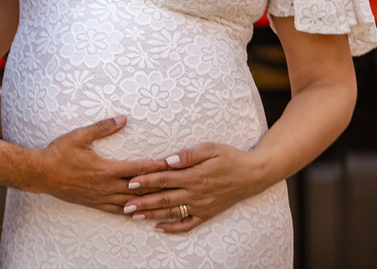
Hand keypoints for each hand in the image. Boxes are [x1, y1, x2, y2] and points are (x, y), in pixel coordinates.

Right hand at [33, 116, 169, 213]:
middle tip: (175, 184)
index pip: (138, 168)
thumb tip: (122, 119)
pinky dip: (131, 212)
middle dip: (159, 186)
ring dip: (148, 202)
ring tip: (164, 203)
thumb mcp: (80, 135)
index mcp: (106, 169)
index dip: (156, 167)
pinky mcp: (95, 204)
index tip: (172, 165)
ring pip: (131, 203)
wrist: (42, 173)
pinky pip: (118, 212)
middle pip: (139, 188)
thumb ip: (102, 127)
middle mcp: (107, 186)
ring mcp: (101, 197)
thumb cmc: (60, 153)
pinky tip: (140, 213)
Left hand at [122, 142, 266, 231]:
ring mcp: (201, 206)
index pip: (164, 179)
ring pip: (172, 212)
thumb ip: (188, 155)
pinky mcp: (207, 214)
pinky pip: (188, 224)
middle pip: (164, 198)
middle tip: (124, 205)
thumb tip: (168, 160)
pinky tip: (159, 228)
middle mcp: (196, 194)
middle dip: (142, 202)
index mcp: (194, 176)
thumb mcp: (210, 148)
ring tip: (134, 216)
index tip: (129, 182)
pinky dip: (173, 228)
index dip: (146, 181)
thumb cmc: (229, 157)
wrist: (252, 175)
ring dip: (152, 215)